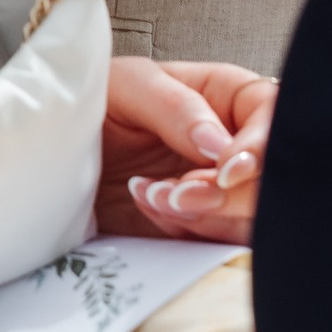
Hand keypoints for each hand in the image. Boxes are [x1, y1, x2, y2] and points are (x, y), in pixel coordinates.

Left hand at [92, 58, 276, 247]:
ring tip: (151, 196)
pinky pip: (220, 245)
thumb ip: (174, 106)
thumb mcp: (125, 86)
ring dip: (206, 217)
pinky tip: (150, 211)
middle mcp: (234, 145)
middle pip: (274, 178)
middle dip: (229, 194)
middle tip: (178, 193)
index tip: (226, 170)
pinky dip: (189, 234)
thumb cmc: (92, 102)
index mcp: (226, 96)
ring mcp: (224, 191)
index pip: (276, 117)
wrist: (55, 154)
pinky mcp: (204, 228)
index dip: (262, 149)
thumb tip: (221, 145)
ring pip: (254, 218)